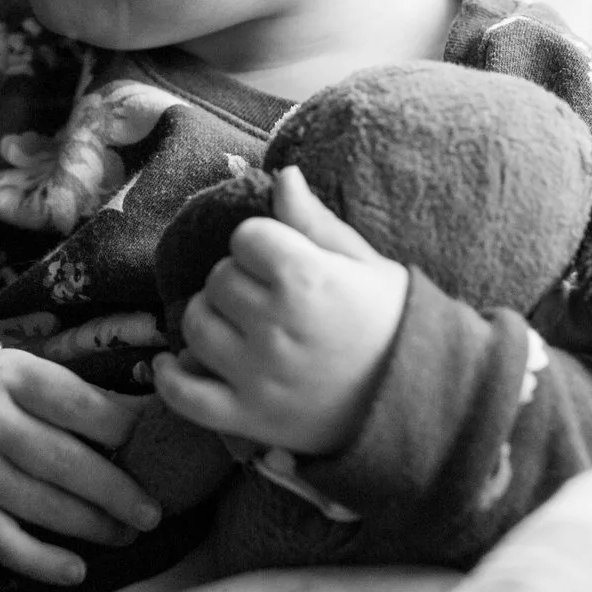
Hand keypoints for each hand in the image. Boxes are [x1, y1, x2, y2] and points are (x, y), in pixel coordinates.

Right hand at [0, 348, 162, 584]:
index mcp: (13, 377)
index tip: (155, 450)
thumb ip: (86, 399)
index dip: (123, 430)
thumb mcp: (33, 378)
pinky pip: (4, 542)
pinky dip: (41, 561)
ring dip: (91, 525)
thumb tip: (154, 419)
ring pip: (40, 504)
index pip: (77, 405)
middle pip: (63, 460)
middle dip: (115, 491)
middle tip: (152, 513)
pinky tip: (76, 570)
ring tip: (126, 534)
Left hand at [153, 168, 410, 456]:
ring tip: (239, 326)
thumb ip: (314, 221)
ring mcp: (256, 374)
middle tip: (267, 297)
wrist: (419, 400)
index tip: (280, 260)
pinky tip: (177, 362)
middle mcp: (274, 324)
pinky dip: (171, 378)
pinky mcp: (248, 417)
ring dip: (210, 319)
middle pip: (218, 280)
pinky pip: (185, 395)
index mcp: (305, 277)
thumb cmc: (393, 323)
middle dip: (238, 281)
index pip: (245, 238)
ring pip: (195, 325)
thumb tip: (282, 174)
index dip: (261, 244)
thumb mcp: (364, 263)